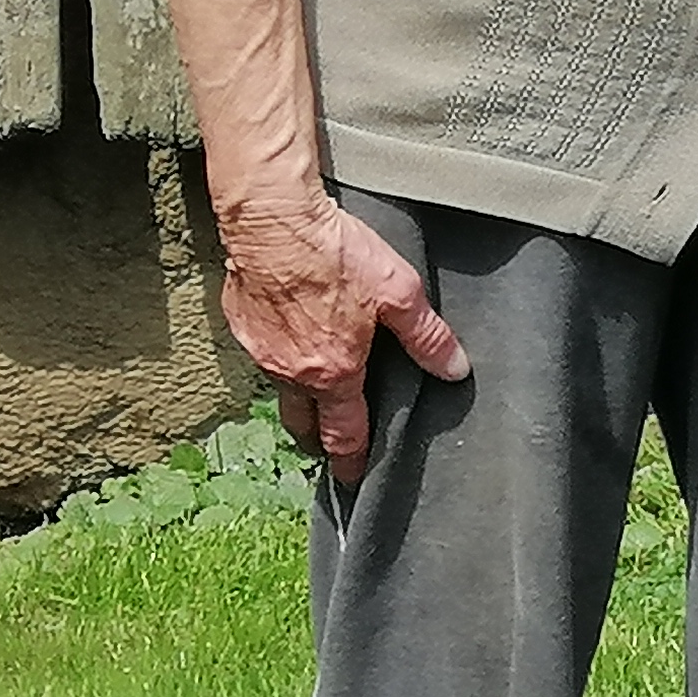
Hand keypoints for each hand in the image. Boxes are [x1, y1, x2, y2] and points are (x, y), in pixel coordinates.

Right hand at [217, 193, 468, 485]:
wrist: (272, 219)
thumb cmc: (335, 254)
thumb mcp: (399, 293)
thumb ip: (427, 337)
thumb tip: (455, 369)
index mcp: (332, 374)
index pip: (344, 434)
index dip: (352, 460)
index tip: (353, 478)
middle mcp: (291, 372)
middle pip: (304, 424)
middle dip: (319, 441)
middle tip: (332, 448)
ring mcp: (261, 351)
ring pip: (282, 390)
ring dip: (300, 399)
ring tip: (318, 395)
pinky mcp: (242, 323)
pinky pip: (262, 355)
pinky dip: (279, 358)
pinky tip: (292, 340)